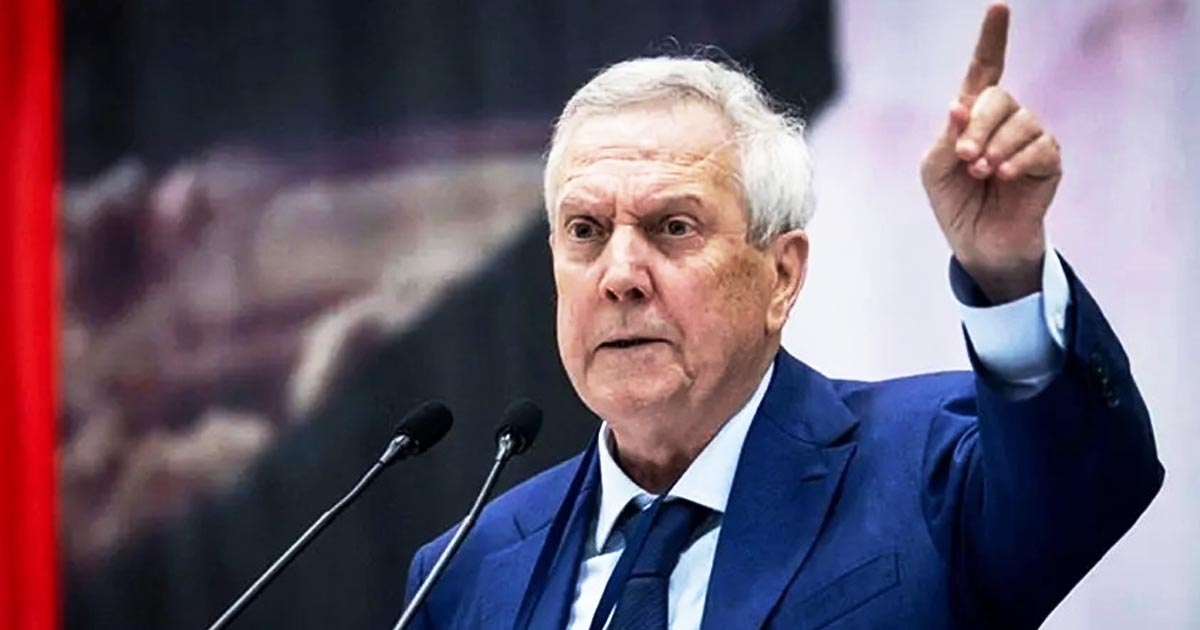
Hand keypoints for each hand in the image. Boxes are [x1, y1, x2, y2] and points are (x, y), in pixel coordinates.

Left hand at [920, 2, 1061, 302]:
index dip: (992, 39)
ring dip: (995, 147)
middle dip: (977, 126)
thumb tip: (959, 105)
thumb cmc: (954, 203)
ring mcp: (1030, 138)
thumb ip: (945, 137)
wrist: (978, 244)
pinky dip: (1018, 160)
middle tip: (965, 157)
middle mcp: (1004, 121)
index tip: (999, 7)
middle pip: (999, 98)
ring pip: (1021, 121)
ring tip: (982, 174)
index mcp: (972, 116)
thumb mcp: (934, 170)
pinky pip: (1041, 146)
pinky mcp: (1049, 161)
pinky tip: (1003, 177)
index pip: (985, 70)